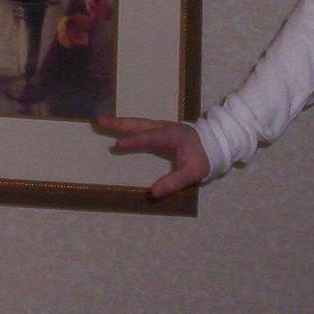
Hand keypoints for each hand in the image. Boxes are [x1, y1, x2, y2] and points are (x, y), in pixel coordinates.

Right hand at [93, 115, 207, 199]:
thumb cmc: (204, 157)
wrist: (216, 142)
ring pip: (136, 122)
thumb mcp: (193, 173)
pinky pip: (139, 125)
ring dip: (118, 122)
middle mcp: (162, 127)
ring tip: (100, 121)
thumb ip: (174, 182)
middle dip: (117, 124)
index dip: (132, 141)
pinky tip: (117, 127)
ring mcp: (160, 126)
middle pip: (137, 124)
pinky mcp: (159, 129)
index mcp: (170, 136)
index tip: (116, 144)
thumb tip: (153, 193)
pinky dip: (126, 125)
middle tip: (98, 121)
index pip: (148, 138)